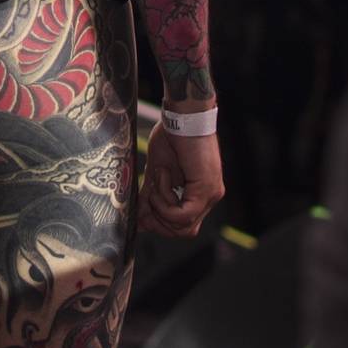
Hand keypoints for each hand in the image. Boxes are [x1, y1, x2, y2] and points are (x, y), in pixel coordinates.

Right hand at [139, 122, 223, 237]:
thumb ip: (149, 197)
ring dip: (161, 208)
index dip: (160, 224)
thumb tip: (137, 221)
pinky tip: (162, 177)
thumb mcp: (156, 173)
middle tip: (147, 200)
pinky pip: (184, 214)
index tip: (143, 212)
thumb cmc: (172, 136)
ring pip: (183, 226)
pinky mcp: (208, 190)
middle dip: (159, 222)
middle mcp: (209, 198)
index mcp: (199, 195)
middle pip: (184, 232)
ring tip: (157, 180)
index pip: (182, 227)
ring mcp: (211, 195)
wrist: (183, 115)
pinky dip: (166, 203)